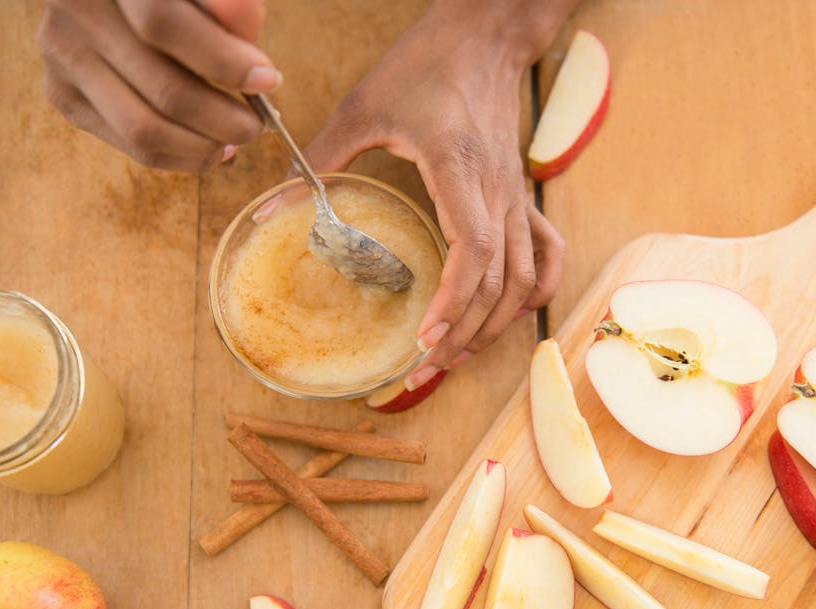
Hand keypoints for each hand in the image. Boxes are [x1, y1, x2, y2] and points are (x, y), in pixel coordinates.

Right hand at [37, 0, 279, 171]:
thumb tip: (248, 27)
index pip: (162, 24)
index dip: (222, 59)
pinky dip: (180, 156)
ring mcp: (63, 57)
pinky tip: (210, 148)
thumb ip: (225, 0)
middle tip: (258, 123)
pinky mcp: (63, 94)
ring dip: (204, 146)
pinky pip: (130, 145)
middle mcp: (74, 12)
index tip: (269, 79)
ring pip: (144, 129)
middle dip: (224, 117)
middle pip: (162, 89)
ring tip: (237, 139)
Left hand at [298, 3, 570, 390]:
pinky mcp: (521, 196)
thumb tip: (271, 211)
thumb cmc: (426, 64)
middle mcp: (498, 190)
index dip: (454, 300)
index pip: (474, 250)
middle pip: (499, 281)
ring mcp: (516, 196)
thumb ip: (319, 160)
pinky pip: (545, 256)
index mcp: (460, 169)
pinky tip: (508, 316)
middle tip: (426, 368)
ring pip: (525, 278)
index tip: (425, 336)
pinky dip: (532, 293)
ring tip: (458, 354)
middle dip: (465, 332)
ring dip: (496, 324)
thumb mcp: (363, 106)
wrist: (483, 34)